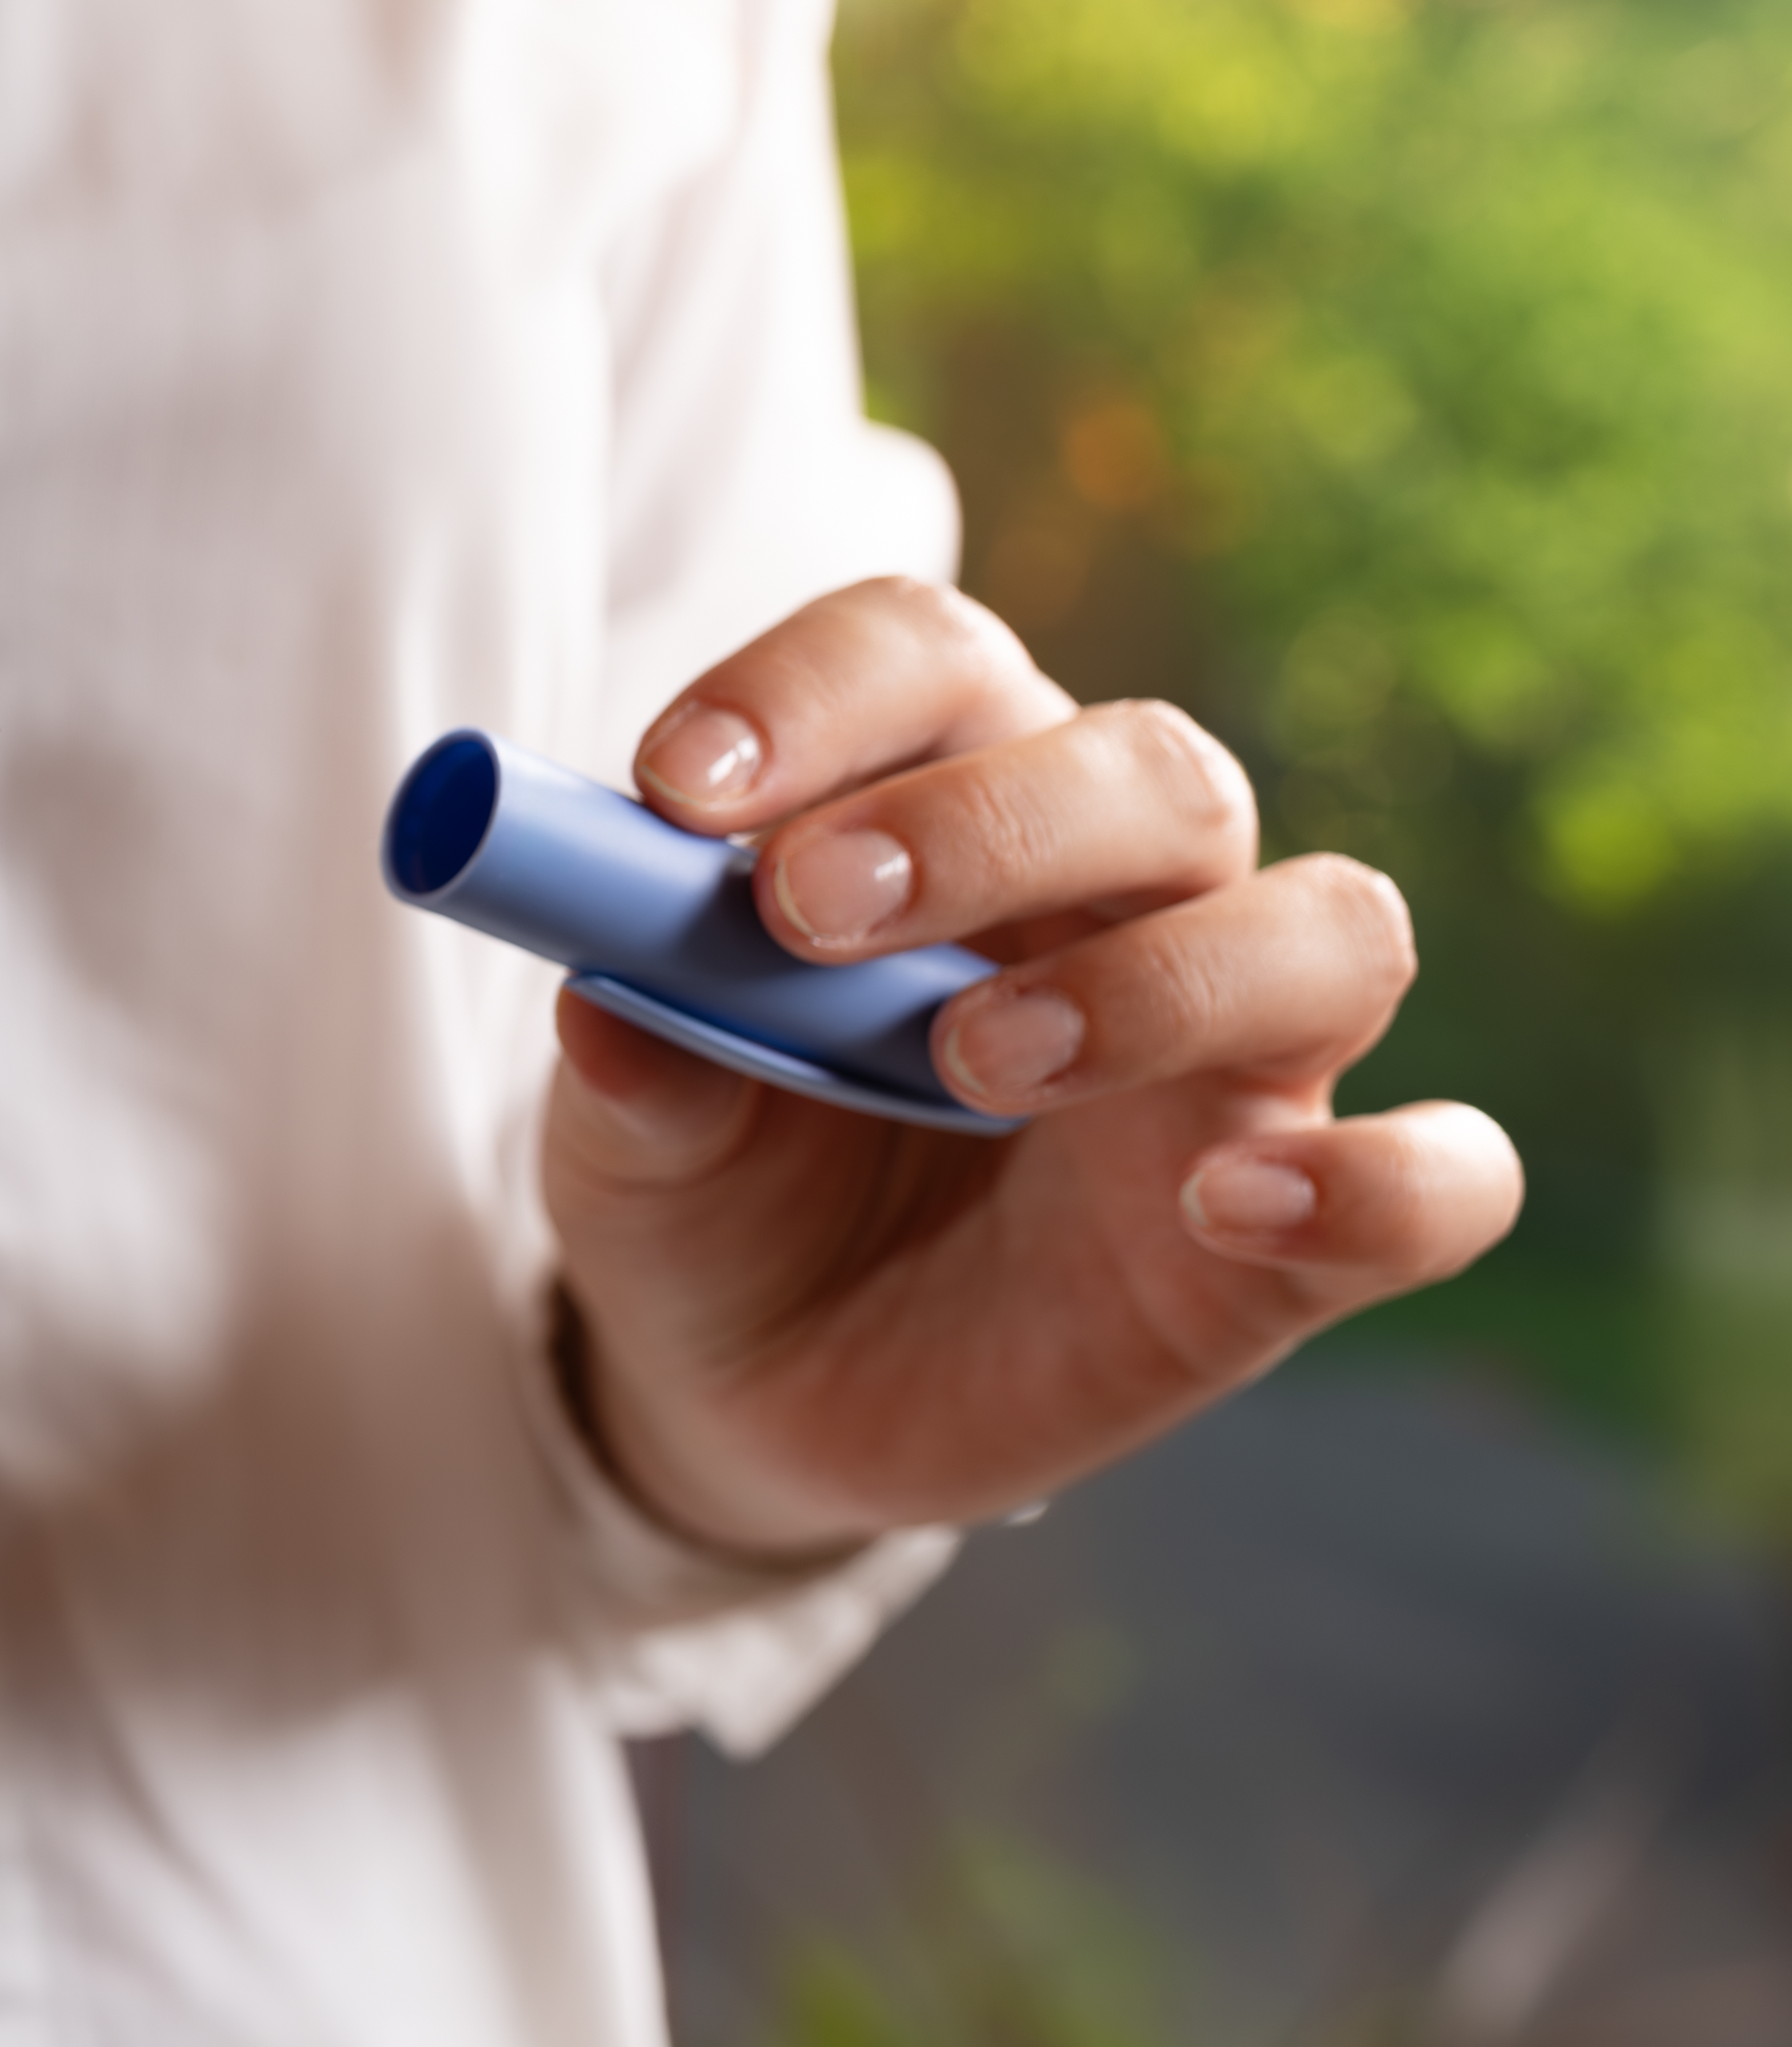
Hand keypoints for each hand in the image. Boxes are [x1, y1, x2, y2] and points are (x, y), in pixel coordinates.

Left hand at [544, 578, 1523, 1559]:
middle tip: (803, 915)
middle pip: (1147, 768)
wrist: (751, 1386)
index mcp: (944, 801)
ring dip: (1161, 976)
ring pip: (1324, 926)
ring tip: (973, 1062)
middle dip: (981, 821)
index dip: (812, 694)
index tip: (671, 789)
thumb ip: (628, 1065)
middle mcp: (1122, 892)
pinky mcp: (1292, 1233)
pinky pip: (1442, 1181)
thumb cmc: (707, 1190)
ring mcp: (1231, 1059)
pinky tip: (1232, 1206)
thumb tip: (603, 1005)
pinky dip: (1377, 1180)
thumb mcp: (629, 1142)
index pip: (927, 660)